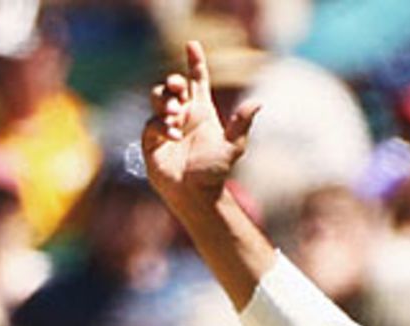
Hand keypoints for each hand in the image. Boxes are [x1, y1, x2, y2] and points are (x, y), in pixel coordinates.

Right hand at [143, 40, 258, 212]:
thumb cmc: (215, 172)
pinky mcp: (152, 140)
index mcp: (201, 112)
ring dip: (165, 103)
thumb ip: (241, 125)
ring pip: (158, 99)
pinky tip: (173, 135)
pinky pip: (151, 124)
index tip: (192, 45)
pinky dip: (161, 126)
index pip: (197, 80)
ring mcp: (165, 126)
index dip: (195, 62)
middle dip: (173, 82)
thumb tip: (258, 103)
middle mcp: (182, 115)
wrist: (198, 196)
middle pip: (172, 86)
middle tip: (178, 87)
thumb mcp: (232, 147)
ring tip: (176, 116)